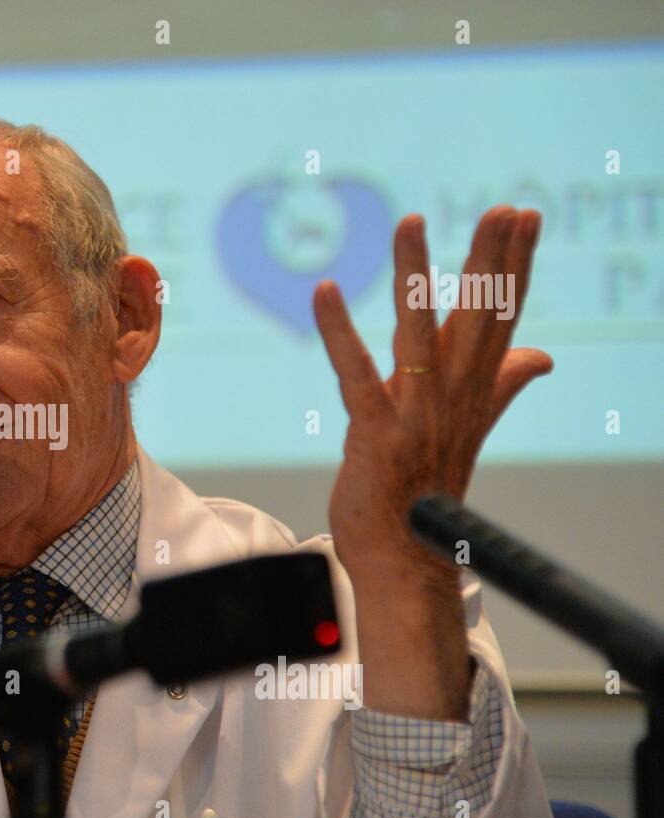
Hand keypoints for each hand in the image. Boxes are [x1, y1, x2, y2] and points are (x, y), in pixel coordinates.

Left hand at [312, 206, 550, 717]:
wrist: (406, 560)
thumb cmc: (426, 491)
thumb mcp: (466, 428)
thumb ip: (500, 385)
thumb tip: (541, 357)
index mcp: (473, 393)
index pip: (500, 318)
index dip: (512, 266)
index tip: (524, 216)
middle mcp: (452, 400)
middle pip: (477, 319)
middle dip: (490, 260)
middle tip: (504, 208)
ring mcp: (416, 417)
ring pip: (419, 335)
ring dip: (414, 276)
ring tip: (409, 222)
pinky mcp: (375, 434)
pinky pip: (356, 374)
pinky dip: (339, 332)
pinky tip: (326, 291)